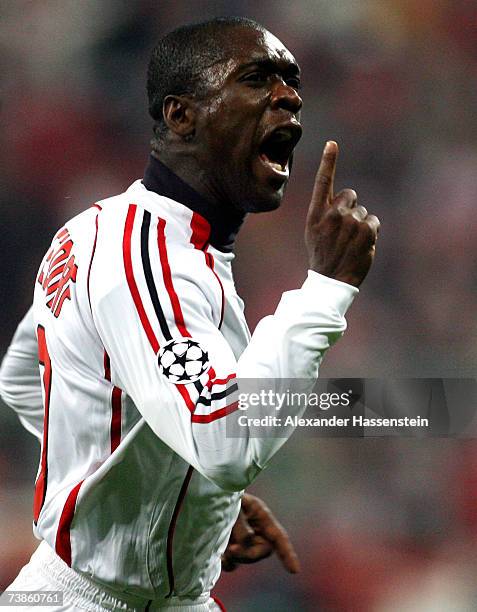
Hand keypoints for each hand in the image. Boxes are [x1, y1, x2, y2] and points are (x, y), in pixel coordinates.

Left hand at [221, 493, 299, 573]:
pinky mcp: (229, 548)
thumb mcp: (235, 505)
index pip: (279, 537)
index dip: (287, 553)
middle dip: (248, 554)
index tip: (294, 570)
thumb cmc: (222, 494)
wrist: (206, 494)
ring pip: (247, 558)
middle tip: (231, 550)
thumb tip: (247, 542)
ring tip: (223, 549)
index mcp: (261, 515)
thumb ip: (241, 524)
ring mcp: (243, 540)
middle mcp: (255, 529)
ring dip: (236, 558)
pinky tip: (218, 556)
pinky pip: (233, 563)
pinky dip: (227, 563)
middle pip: (262, 551)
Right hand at [304, 141, 379, 286]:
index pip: (323, 182)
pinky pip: (374, 221)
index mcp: (315, 214)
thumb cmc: (323, 255)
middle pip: (350, 195)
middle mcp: (332, 214)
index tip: (332, 144)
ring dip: (360, 224)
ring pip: (363, 211)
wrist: (331, 278)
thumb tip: (346, 199)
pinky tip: (361, 245)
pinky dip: (371, 232)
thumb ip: (326, 212)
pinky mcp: (366, 229)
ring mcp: (350, 221)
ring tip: (350, 242)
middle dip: (351, 208)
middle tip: (344, 230)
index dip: (328, 162)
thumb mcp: (314, 231)